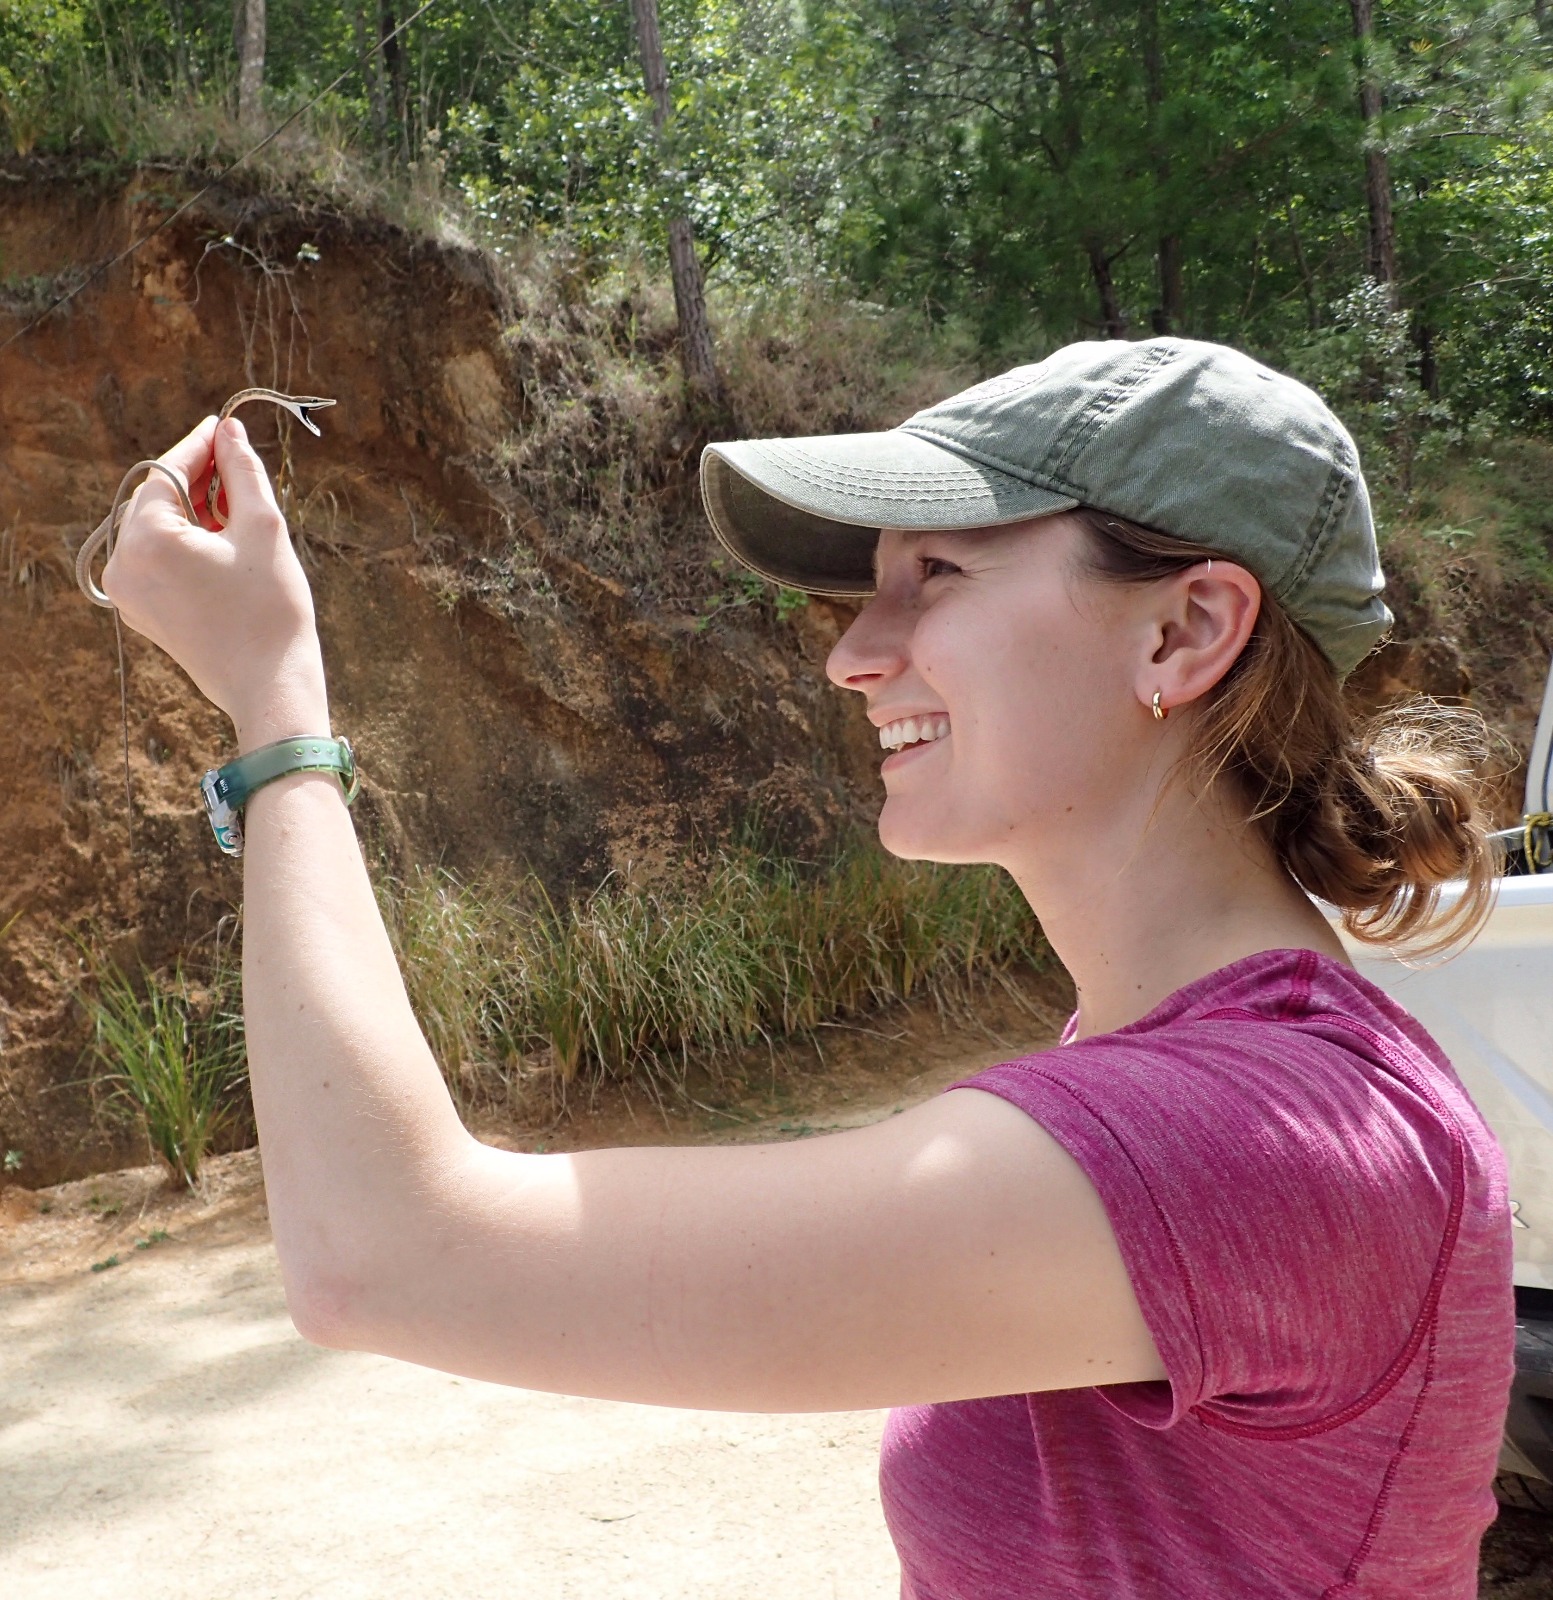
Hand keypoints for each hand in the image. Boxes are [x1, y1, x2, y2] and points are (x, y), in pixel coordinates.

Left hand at [103, 414, 330, 748]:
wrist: (269, 687)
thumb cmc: (271, 612)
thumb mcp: (263, 529)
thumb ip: (242, 471)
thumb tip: (230, 430)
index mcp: (147, 541)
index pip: (167, 472)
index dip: (199, 446)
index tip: (224, 425)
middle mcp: (124, 565)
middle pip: (157, 500)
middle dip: (196, 480)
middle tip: (236, 465)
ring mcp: (129, 593)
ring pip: (157, 529)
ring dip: (193, 512)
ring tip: (238, 510)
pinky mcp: (143, 612)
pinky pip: (157, 560)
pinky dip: (186, 543)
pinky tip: (224, 543)